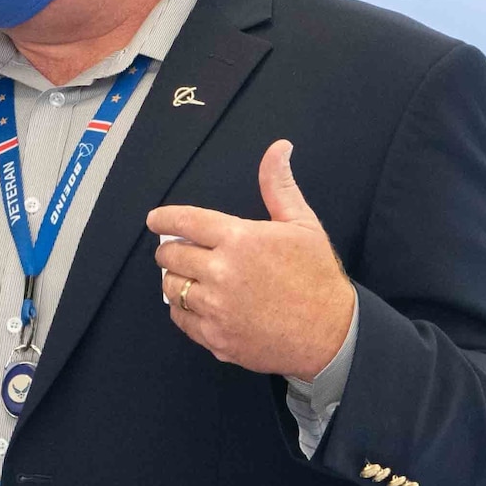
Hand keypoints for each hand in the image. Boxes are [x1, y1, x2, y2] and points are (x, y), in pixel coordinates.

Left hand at [147, 140, 355, 379]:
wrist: (331, 335)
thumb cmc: (318, 277)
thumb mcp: (303, 224)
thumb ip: (278, 186)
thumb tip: (278, 148)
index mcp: (239, 239)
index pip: (185, 221)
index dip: (164, 218)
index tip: (154, 219)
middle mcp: (221, 273)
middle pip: (171, 255)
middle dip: (169, 249)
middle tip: (178, 250)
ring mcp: (216, 308)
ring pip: (171, 287)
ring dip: (175, 278)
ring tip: (188, 276)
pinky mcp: (215, 338)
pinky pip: (181, 319)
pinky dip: (182, 309)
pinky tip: (197, 304)